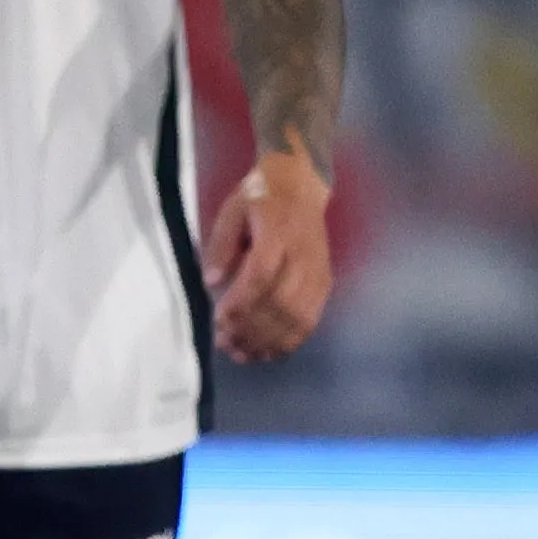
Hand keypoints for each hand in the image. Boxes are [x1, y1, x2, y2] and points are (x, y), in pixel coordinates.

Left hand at [206, 147, 332, 362]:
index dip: (242, 301)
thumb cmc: (261, 196)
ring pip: (298, 315)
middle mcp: (302, 254)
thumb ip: (221, 244)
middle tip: (226, 344)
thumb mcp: (232, 209)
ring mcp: (317, 270)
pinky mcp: (324, 282)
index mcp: (278, 232)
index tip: (219, 319)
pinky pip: (312, 318)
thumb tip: (212, 281)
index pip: (262, 274)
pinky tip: (271, 352)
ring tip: (245, 354)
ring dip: (270, 340)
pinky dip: (292, 339)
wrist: (302, 184)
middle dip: (252, 329)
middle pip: (281, 301)